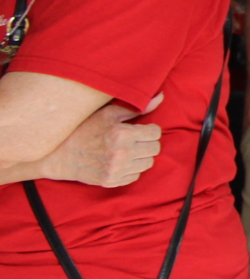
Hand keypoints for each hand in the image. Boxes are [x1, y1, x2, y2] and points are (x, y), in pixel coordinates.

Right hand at [39, 94, 164, 187]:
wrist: (59, 155)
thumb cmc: (85, 130)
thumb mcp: (107, 114)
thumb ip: (136, 108)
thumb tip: (160, 97)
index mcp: (122, 134)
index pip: (155, 133)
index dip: (149, 129)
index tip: (140, 129)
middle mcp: (121, 153)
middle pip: (155, 149)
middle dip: (147, 142)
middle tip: (134, 140)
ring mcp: (116, 170)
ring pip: (147, 163)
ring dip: (140, 156)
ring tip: (126, 150)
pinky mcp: (111, 182)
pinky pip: (135, 176)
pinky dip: (131, 169)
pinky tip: (119, 161)